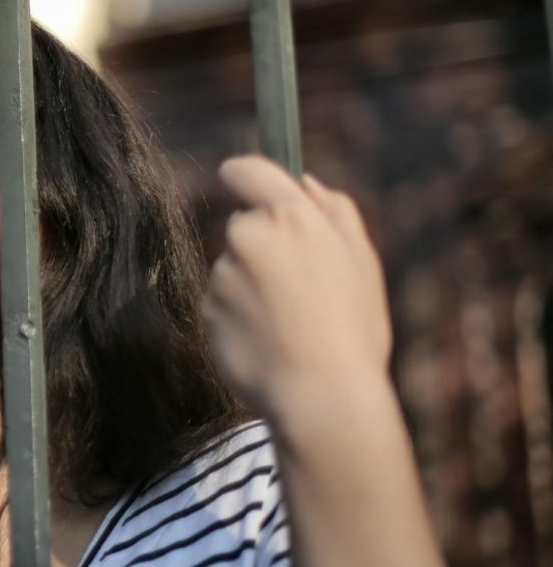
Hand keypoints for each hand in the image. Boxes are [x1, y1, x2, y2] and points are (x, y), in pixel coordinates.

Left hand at [201, 156, 392, 420]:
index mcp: (289, 216)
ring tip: (290, 321)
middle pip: (243, 225)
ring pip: (233, 268)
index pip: (245, 170)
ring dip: (252, 284)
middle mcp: (246, 238)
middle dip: (264, 245)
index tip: (249, 187)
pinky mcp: (206, 311)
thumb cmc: (352, 328)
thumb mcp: (361, 260)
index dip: (246, 177)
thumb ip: (334, 211)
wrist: (322, 396)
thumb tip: (304, 182)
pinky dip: (239, 316)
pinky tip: (268, 340)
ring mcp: (221, 276)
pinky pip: (221, 303)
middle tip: (302, 285)